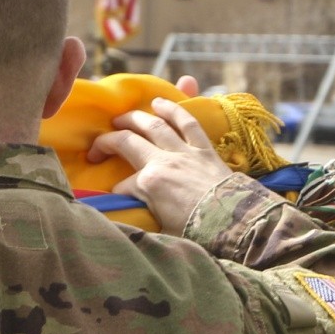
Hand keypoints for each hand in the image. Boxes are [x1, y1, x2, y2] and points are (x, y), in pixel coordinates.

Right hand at [88, 96, 233, 235]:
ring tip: (121, 117)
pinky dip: (174, 109)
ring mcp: (184, 152)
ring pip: (154, 125)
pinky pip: (187, 123)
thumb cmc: (199, 232)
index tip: (116, 199)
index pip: (121, 186)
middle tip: (98, 146)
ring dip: (133, 118)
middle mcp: (163, 162)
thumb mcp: (162, 231)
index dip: (115, 192)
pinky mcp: (204, 149)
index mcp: (149, 184)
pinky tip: (159, 101)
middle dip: (107, 141)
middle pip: (127, 142)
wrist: (237, 223)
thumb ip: (143, 219)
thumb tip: (127, 220)